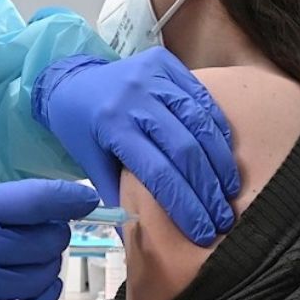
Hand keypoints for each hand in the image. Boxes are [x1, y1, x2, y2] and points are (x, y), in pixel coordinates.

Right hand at [0, 180, 98, 299]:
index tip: (85, 199)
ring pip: (38, 277)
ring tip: (32, 261)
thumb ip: (0, 208)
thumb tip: (59, 208)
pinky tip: (39, 288)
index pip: (33, 200)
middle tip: (45, 234)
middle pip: (43, 242)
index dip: (68, 199)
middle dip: (53, 236)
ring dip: (46, 268)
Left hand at [33, 48, 239, 245]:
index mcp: (112, 126)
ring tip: (228, 192)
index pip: (158, 173)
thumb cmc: (81, 128)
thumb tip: (141, 236)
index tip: (202, 231)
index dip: (184, 205)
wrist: (71, 80)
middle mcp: (135, 97)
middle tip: (222, 218)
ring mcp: (153, 75)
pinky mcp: (167, 63)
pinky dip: (217, 129)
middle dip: (207, 190)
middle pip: (184, 149)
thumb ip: (118, 195)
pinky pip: (202, 98)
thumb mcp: (90, 163)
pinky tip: (224, 157)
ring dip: (219, 162)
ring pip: (199, 122)